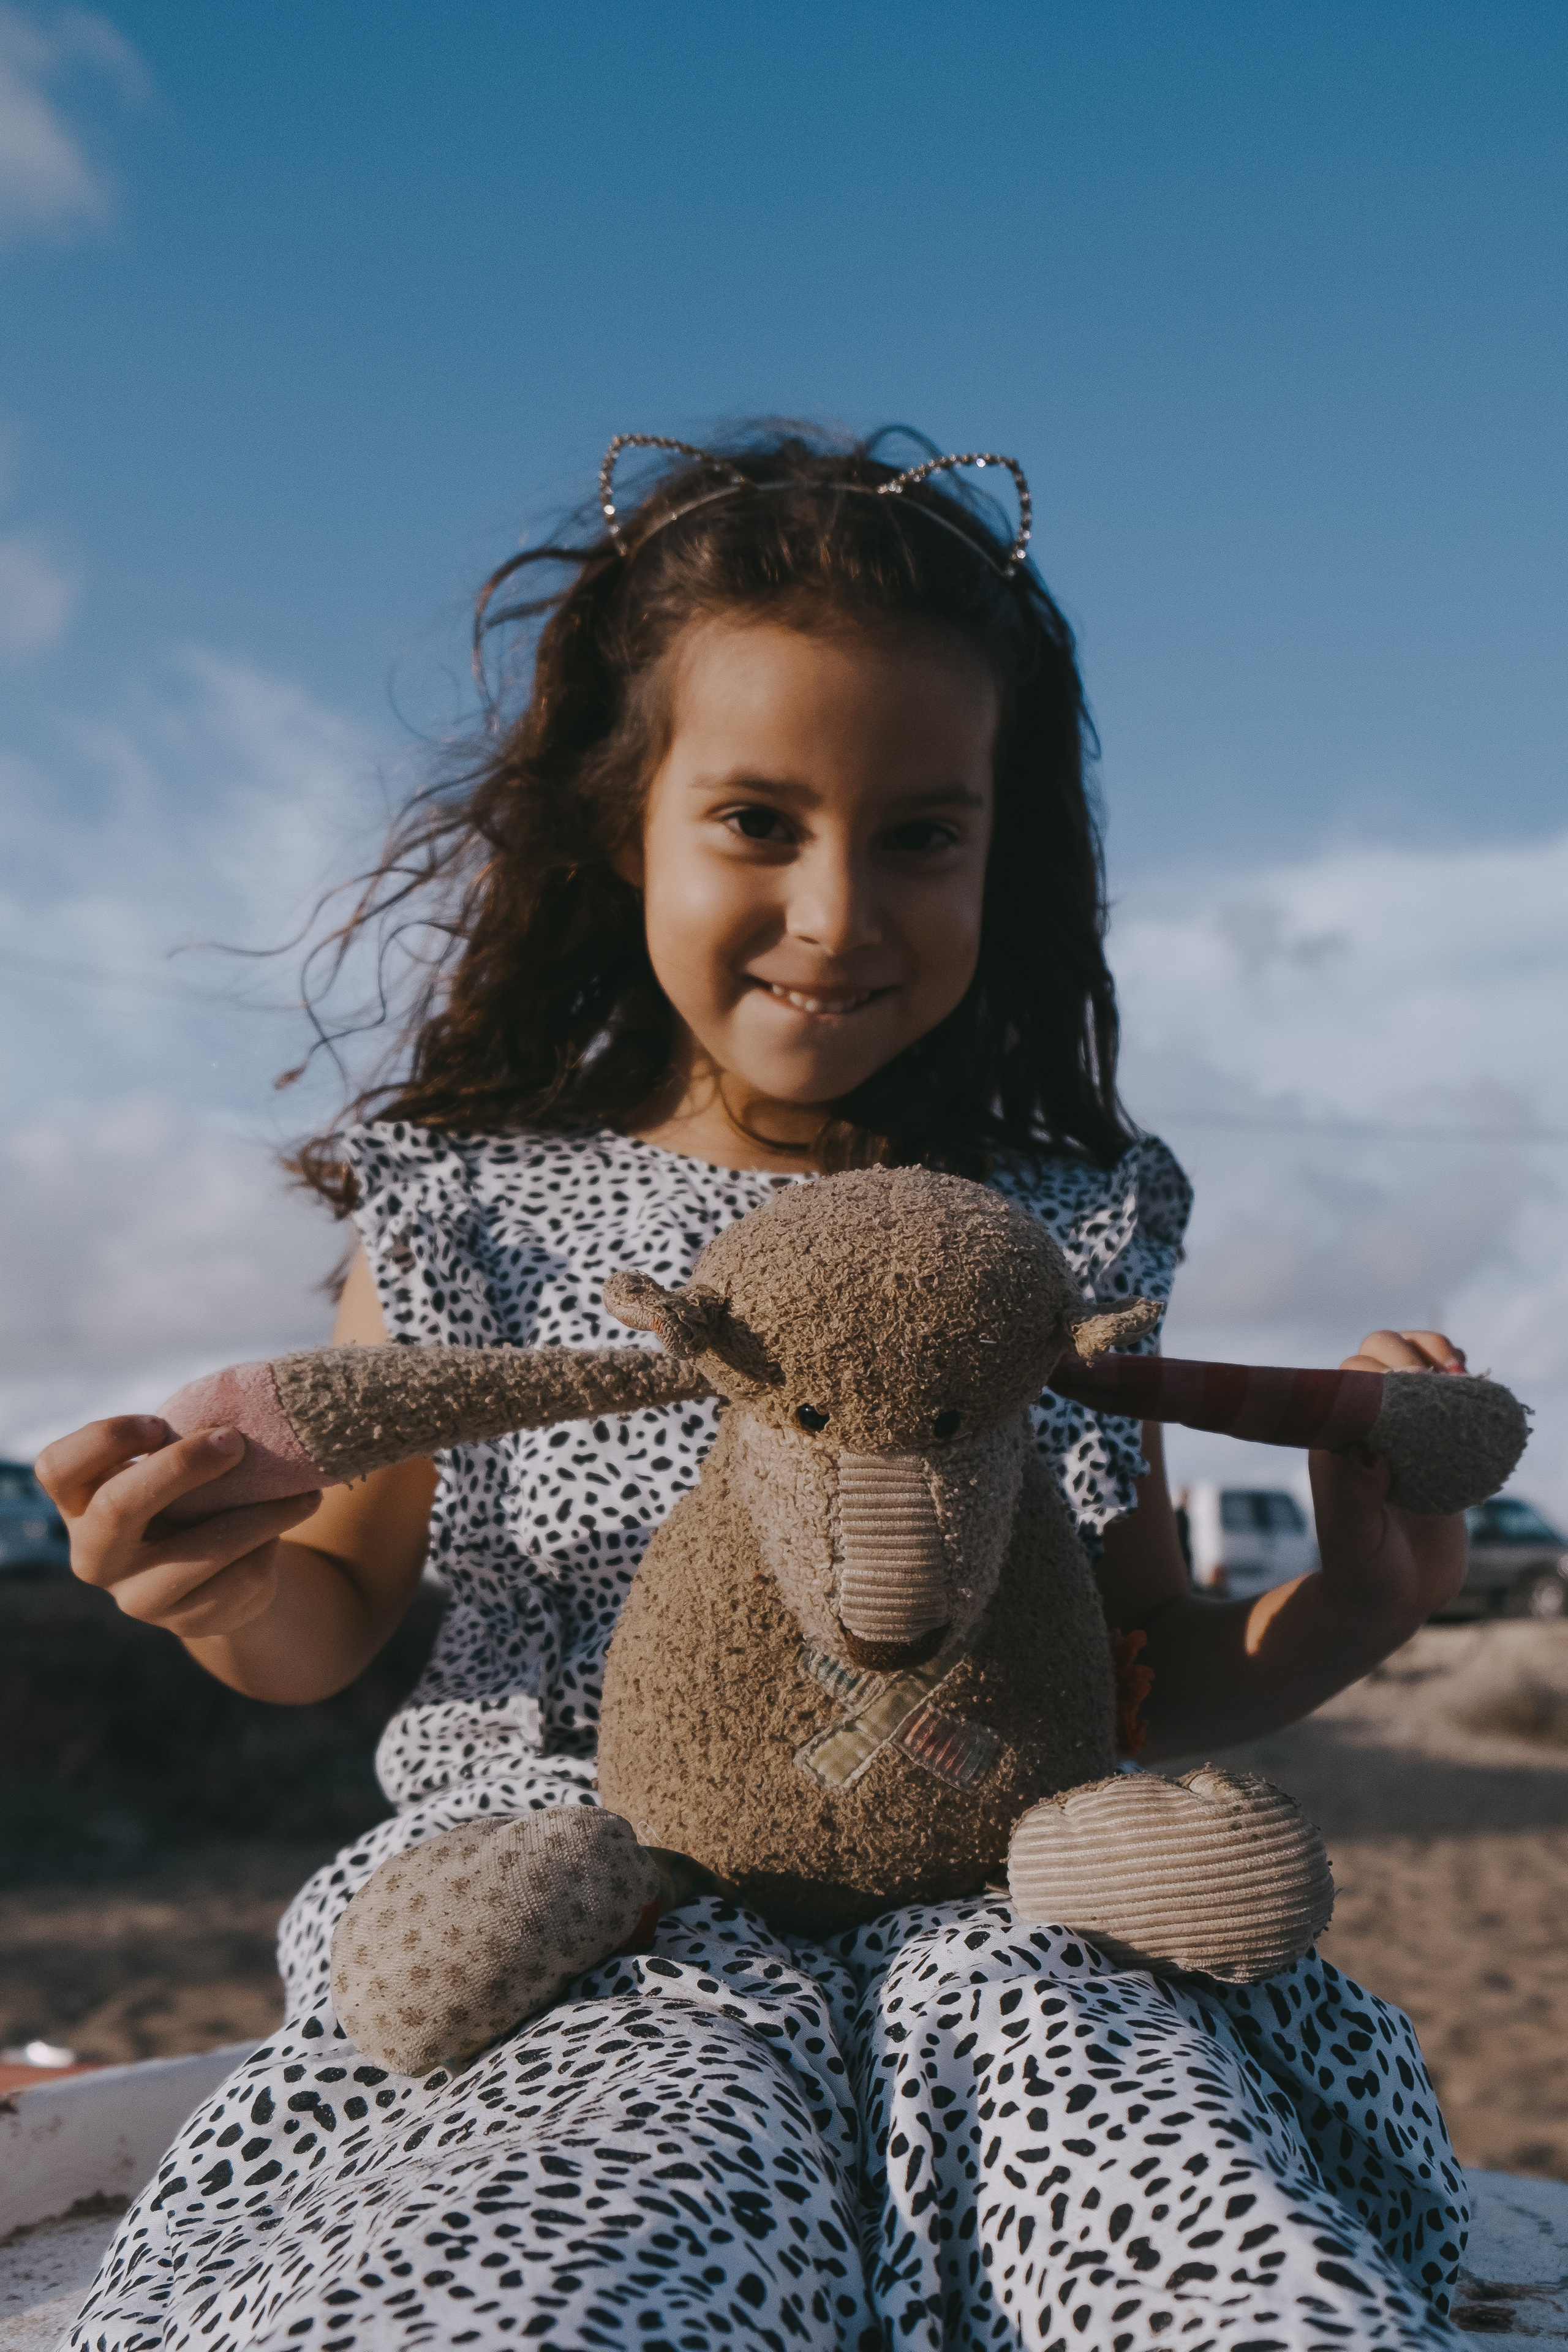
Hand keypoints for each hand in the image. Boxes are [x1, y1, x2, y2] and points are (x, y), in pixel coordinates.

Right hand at [35, 1416, 320, 1640]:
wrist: (225, 1572)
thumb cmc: (195, 1496)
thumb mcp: (178, 1469)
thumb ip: (182, 1445)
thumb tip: (239, 1418)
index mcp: (81, 1505)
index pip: (57, 1469)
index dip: (105, 1439)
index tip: (161, 1424)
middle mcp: (96, 1555)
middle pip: (117, 1508)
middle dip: (180, 1466)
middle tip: (236, 1442)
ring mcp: (137, 1597)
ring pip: (200, 1551)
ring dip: (261, 1514)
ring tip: (303, 1491)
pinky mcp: (187, 1622)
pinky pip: (239, 1578)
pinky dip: (272, 1545)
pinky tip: (287, 1525)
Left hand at [1306, 1326, 1468, 1631]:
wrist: (1391, 1603)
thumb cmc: (1361, 1573)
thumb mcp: (1354, 1537)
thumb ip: (1355, 1495)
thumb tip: (1368, 1452)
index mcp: (1335, 1439)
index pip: (1350, 1377)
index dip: (1380, 1367)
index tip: (1413, 1384)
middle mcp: (1365, 1430)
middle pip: (1379, 1360)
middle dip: (1411, 1352)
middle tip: (1446, 1376)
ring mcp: (1402, 1439)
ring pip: (1414, 1374)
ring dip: (1438, 1358)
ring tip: (1462, 1372)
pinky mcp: (1437, 1454)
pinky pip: (1448, 1406)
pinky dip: (1465, 1389)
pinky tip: (1480, 1390)